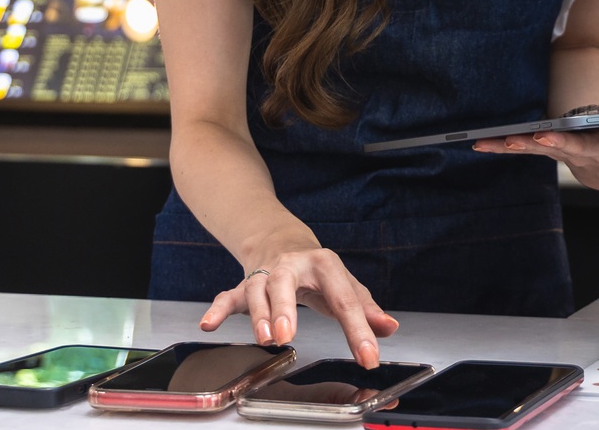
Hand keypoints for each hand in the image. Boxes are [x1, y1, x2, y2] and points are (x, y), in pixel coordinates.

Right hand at [197, 238, 398, 367]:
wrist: (282, 240)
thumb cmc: (317, 270)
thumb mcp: (345, 285)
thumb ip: (365, 309)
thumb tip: (388, 328)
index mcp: (325, 266)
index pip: (343, 300)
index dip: (359, 331)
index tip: (369, 357)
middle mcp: (293, 266)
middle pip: (285, 283)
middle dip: (284, 308)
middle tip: (287, 335)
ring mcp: (266, 275)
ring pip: (257, 290)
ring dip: (258, 313)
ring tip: (264, 337)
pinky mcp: (244, 285)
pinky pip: (228, 296)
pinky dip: (218, 309)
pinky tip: (209, 324)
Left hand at [474, 75, 598, 192]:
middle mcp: (594, 153)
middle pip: (579, 149)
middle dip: (564, 144)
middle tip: (546, 137)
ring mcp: (569, 154)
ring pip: (546, 150)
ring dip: (526, 146)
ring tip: (509, 138)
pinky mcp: (550, 149)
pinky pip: (524, 149)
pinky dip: (503, 147)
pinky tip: (480, 144)